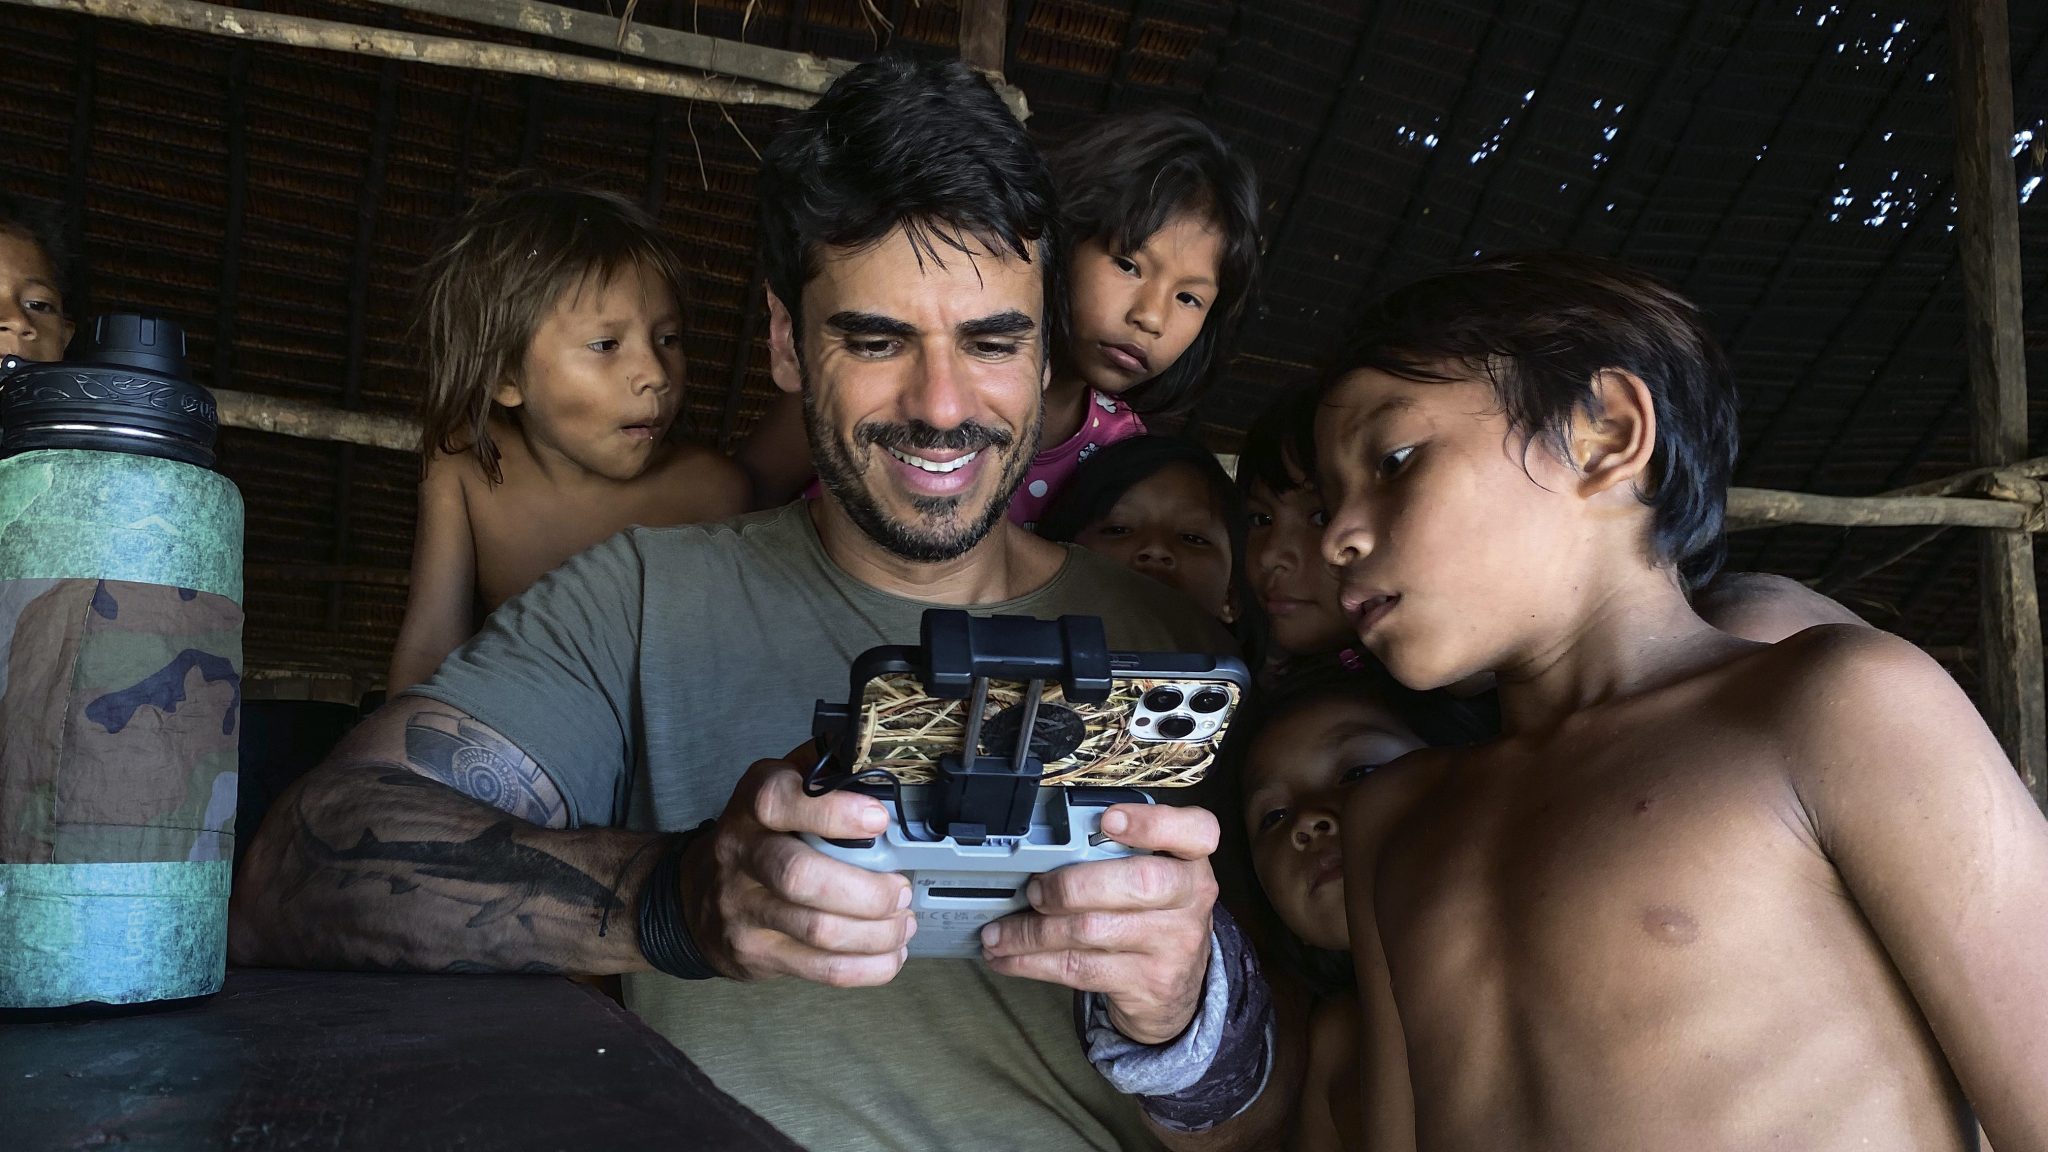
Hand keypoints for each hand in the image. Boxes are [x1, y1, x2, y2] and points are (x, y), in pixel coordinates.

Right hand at [680, 758, 915, 986]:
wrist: (693, 896)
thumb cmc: (757, 836)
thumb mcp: (777, 787)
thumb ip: (820, 770)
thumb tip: (874, 753)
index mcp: (754, 806)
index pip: (780, 802)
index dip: (833, 812)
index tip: (878, 820)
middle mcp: (742, 855)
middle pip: (800, 877)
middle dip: (866, 891)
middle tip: (900, 891)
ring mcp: (745, 909)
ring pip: (818, 931)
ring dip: (877, 933)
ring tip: (902, 923)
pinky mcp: (756, 954)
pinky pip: (820, 969)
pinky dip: (867, 967)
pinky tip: (888, 954)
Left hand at [980, 803, 1219, 1043]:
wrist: (1177, 991)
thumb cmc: (1152, 917)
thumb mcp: (1154, 878)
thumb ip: (1116, 854)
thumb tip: (1041, 846)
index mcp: (1190, 861)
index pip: (1195, 831)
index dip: (1152, 823)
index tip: (1108, 819)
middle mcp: (1190, 900)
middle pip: (1137, 882)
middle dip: (1071, 885)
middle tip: (1032, 890)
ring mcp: (1172, 945)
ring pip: (1093, 931)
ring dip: (1032, 932)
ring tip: (997, 933)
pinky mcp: (1146, 983)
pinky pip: (1079, 968)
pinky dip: (1033, 962)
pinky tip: (1008, 958)